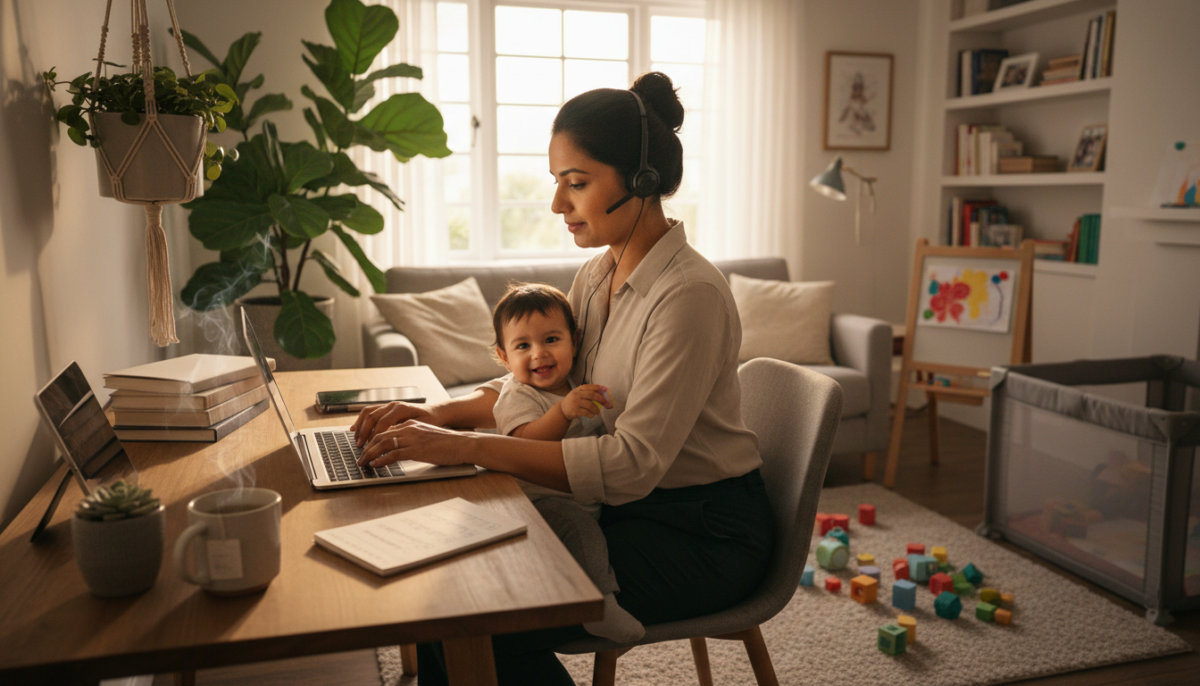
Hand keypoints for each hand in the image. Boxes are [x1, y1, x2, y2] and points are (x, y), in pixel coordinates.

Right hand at [351, 401, 438, 446]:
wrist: (435, 412)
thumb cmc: (430, 421)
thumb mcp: (420, 427)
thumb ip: (405, 431)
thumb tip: (392, 440)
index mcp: (401, 409)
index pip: (383, 422)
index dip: (375, 435)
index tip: (371, 447)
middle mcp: (393, 405)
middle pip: (372, 417)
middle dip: (364, 433)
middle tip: (360, 446)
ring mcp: (388, 405)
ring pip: (368, 413)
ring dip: (360, 427)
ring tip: (357, 440)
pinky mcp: (386, 408)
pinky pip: (369, 412)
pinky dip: (360, 420)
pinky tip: (354, 429)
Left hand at [357, 420, 473, 467]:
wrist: (463, 444)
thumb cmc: (448, 443)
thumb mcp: (426, 436)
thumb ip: (412, 439)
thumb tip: (398, 449)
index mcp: (410, 424)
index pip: (385, 430)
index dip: (371, 439)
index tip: (365, 448)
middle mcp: (409, 428)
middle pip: (380, 436)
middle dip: (366, 447)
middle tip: (360, 458)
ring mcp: (412, 438)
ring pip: (384, 444)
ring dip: (370, 454)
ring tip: (363, 463)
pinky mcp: (416, 450)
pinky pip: (394, 454)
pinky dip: (382, 459)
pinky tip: (376, 465)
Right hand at [558, 384, 611, 421]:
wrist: (562, 410)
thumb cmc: (573, 401)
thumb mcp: (578, 393)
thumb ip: (587, 392)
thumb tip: (603, 393)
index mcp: (579, 389)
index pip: (590, 387)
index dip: (599, 388)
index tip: (606, 390)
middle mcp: (577, 395)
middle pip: (592, 395)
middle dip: (602, 399)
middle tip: (607, 404)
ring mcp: (576, 403)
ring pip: (590, 405)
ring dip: (597, 410)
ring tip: (598, 413)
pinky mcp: (576, 411)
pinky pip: (587, 413)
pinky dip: (591, 414)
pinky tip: (592, 415)